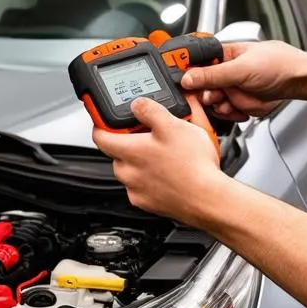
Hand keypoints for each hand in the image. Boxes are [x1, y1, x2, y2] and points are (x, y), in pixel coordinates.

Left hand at [91, 97, 223, 221]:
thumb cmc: (192, 164)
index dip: (102, 123)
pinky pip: (142, 187)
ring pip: (130, 170)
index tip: (109, 119)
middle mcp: (127, 172)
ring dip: (141, 161)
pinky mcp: (148, 203)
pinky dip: (151, 179)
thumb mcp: (173, 124)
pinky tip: (169, 173)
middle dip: (129, 142)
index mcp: (128, 150)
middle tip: (150, 134)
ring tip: (165, 155)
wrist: (207, 198)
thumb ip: (150, 110)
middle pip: (116, 152)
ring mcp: (136, 190)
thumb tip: (138, 104)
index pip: (99, 135)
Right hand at [180, 40, 306, 121]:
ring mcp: (231, 89)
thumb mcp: (241, 68)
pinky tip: (240, 110)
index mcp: (222, 56)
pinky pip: (225, 113)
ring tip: (229, 103)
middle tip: (211, 96)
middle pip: (200, 87)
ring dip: (218, 106)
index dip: (186, 74)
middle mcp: (224, 72)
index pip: (195, 63)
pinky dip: (231, 114)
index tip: (181, 83)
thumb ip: (213, 75)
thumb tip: (188, 77)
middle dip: (204, 95)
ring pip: (212, 103)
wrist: (298, 82)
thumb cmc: (278, 64)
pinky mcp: (239, 104)